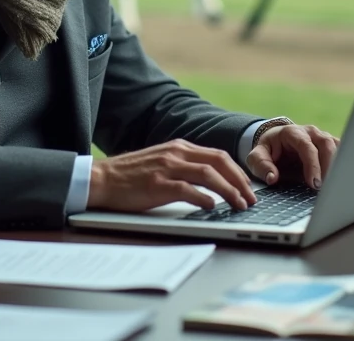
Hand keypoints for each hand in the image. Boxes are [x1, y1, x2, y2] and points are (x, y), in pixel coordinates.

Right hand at [88, 139, 257, 212]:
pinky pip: (187, 189)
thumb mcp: (162, 161)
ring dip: (229, 191)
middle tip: (251, 198)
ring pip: (209, 175)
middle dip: (240, 181)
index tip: (248, 187)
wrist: (102, 179)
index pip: (218, 155)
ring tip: (240, 205)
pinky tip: (213, 206)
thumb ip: (184, 165)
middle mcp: (176, 154)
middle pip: (219, 162)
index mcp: (179, 147)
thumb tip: (212, 181)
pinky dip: (204, 197)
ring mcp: (167, 168)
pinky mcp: (157, 184)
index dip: (238, 171)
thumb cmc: (131, 175)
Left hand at [245, 124, 338, 189]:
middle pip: (326, 144)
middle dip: (329, 166)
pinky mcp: (330, 146)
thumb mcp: (256, 157)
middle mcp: (310, 132)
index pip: (306, 147)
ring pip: (337, 146)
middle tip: (326, 188)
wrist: (276, 143)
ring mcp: (322, 137)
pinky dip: (344, 165)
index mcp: (292, 133)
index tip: (314, 184)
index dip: (312, 165)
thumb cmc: (268, 151)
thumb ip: (261, 165)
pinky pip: (342, 152)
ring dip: (339, 166)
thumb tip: (272, 177)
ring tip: (336, 186)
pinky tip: (343, 180)